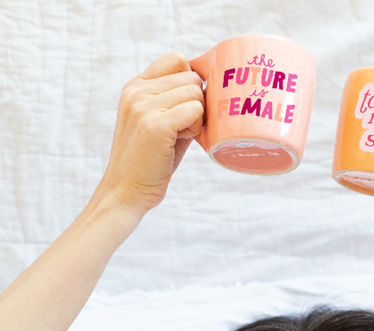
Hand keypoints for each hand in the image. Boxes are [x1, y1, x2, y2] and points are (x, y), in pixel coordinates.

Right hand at [99, 53, 203, 215]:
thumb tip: (210, 86)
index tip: (187, 109)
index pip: (177, 59)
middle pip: (192, 77)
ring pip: (196, 93)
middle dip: (196, 104)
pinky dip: (196, 129)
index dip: (191, 82)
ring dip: (197, 119)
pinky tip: (179, 142)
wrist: (127, 191)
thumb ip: (176, 101)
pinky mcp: (155, 124)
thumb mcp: (159, 122)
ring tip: (178, 137)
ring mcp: (144, 105)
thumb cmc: (151, 161)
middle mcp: (137, 90)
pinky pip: (196, 110)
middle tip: (181, 130)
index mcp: (136, 86)